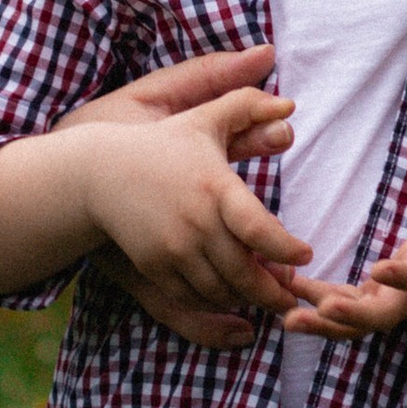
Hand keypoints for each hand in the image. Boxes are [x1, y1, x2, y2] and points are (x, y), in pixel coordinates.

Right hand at [60, 47, 289, 345]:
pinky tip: (229, 296)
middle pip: (245, 272)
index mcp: (215, 187)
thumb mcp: (203, 119)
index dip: (287, 249)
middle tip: (292, 292)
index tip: (305, 254)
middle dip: (274, 290)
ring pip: (221, 291)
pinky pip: (192, 298)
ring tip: (264, 295)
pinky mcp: (154, 267)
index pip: (259, 230)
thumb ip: (247, 106)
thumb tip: (287, 104)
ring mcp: (172, 249)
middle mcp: (195, 223)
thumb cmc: (162, 145)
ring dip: (246, 298)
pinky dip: (215, 304)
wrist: (101, 172)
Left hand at [283, 145, 406, 338]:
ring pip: (359, 325)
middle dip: (353, 317)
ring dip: (324, 324)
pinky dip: (318, 308)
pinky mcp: (378, 303)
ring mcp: (394, 303)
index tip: (381, 269)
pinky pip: (346, 313)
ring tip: (288, 318)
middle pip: (383, 316)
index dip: (402, 276)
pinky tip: (286, 292)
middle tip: (323, 310)